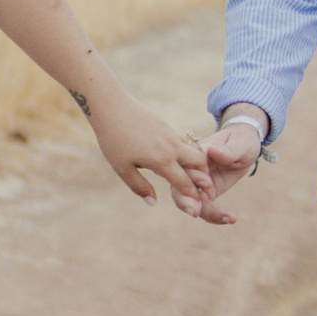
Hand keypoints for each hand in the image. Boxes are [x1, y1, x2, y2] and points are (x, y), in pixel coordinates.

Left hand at [86, 82, 212, 211]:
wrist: (111, 108)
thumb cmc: (114, 140)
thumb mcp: (122, 168)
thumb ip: (140, 187)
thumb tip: (153, 202)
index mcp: (162, 160)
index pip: (184, 182)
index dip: (192, 196)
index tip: (198, 207)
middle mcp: (172, 147)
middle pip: (199, 163)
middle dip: (204, 177)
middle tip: (205, 190)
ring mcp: (171, 135)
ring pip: (193, 151)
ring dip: (198, 164)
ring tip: (195, 176)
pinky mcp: (166, 127)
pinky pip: (183, 142)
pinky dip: (187, 153)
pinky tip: (179, 160)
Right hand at [191, 113, 264, 225]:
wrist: (245, 147)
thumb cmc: (241, 141)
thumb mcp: (239, 143)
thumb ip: (227, 150)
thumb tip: (213, 151)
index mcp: (197, 154)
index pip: (186, 166)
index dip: (192, 177)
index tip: (208, 183)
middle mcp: (193, 169)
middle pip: (179, 187)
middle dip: (185, 201)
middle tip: (196, 212)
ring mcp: (198, 183)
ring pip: (190, 202)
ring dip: (204, 213)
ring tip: (227, 218)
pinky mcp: (206, 193)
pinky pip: (205, 208)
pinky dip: (216, 216)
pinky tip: (231, 218)